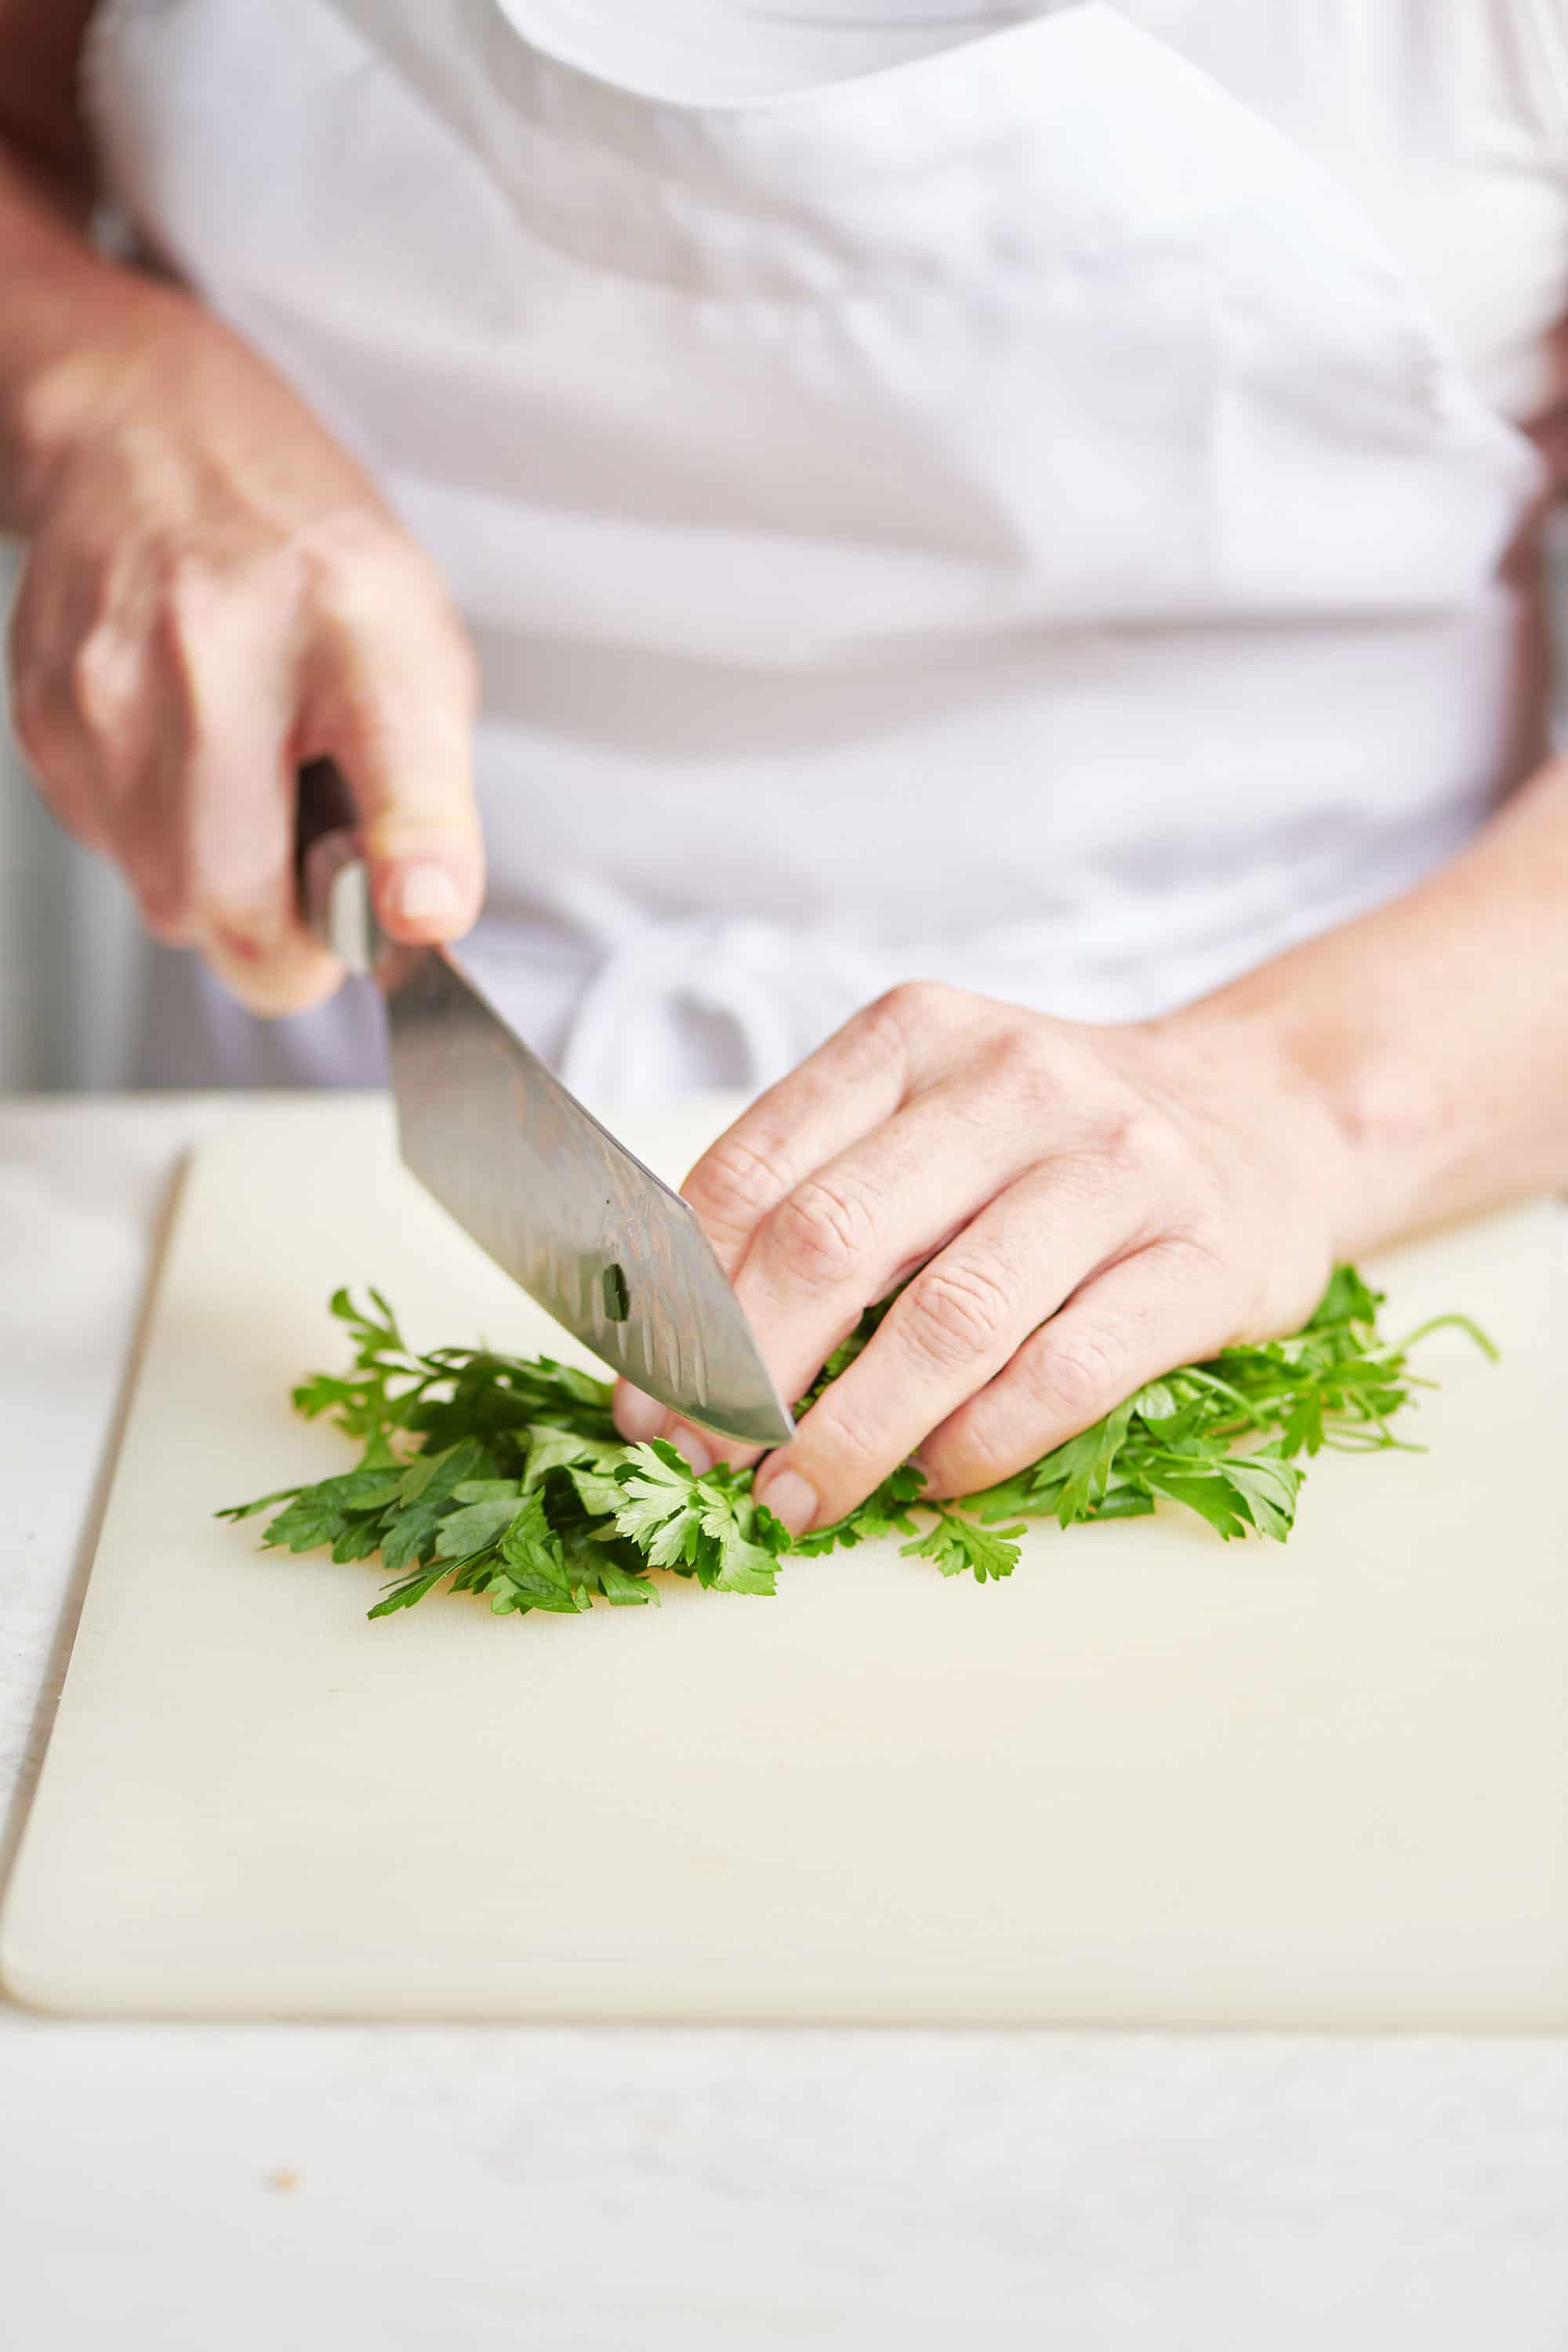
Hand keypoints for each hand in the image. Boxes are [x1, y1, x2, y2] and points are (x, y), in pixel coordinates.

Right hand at [7, 295, 481, 1011]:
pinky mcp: (43, 719)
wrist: (153, 441)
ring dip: (218, 884)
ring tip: (250, 784)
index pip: (387, 791)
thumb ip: (428, 800)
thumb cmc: (303, 556)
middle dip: (285, 938)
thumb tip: (418, 921)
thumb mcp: (418, 652)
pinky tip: (186, 757)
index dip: (401, 878)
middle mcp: (213, 659)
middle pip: (231, 910)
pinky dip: (159, 837)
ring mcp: (108, 692)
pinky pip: (114, 851)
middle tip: (319, 878)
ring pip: (165, 899)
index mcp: (350, 634)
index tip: (413, 913)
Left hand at [614, 982, 1364, 1532]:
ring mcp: (1119, 1164)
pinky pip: (1066, 1370)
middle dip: (748, 1375)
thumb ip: (818, 1193)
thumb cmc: (1051, 1143)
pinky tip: (936, 1478)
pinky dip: (982, 1442)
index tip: (643, 1397)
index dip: (682, 1299)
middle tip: (707, 1464)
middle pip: (835, 1240)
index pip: (757, 1169)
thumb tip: (676, 1346)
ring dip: (852, 1433)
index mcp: (915, 1036)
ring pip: (949, 1316)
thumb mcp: (928, 1117)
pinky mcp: (1206, 1257)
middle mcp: (1014, 1082)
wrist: (1267, 1117)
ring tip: (799, 1501)